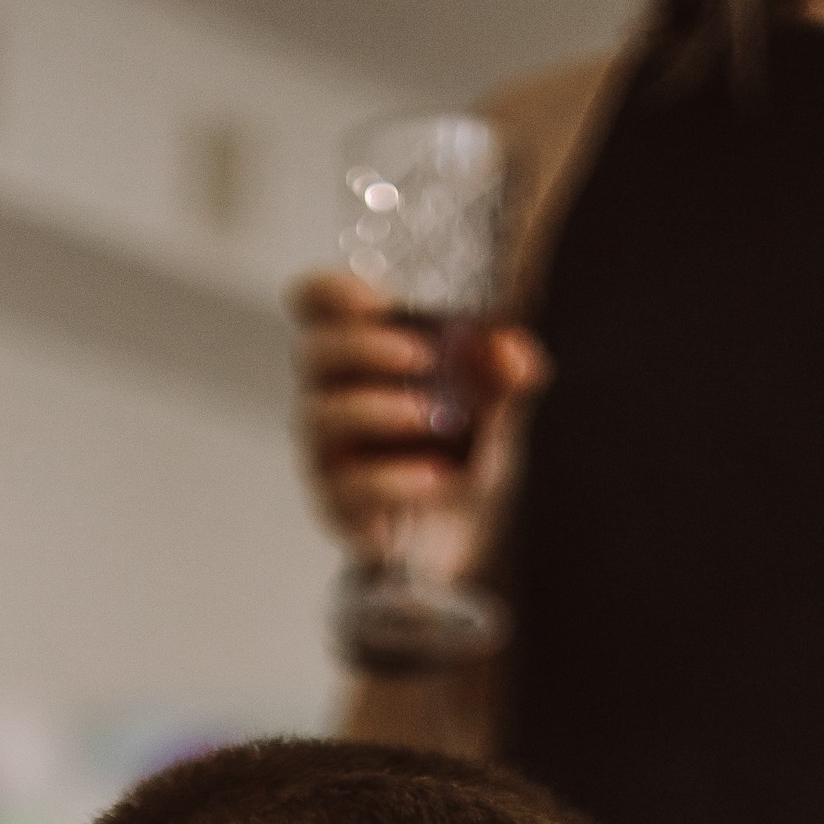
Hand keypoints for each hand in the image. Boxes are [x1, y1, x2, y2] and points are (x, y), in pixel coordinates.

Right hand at [287, 273, 546, 590]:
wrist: (466, 532)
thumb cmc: (464, 449)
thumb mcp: (496, 406)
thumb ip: (506, 375)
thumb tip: (512, 351)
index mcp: (356, 352)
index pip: (313, 303)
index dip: (330, 291)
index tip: (376, 297)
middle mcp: (328, 393)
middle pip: (312, 352)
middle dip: (363, 347)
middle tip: (422, 356)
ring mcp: (325, 450)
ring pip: (320, 416)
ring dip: (377, 409)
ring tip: (433, 416)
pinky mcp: (336, 504)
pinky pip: (349, 486)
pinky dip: (394, 479)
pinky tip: (437, 476)